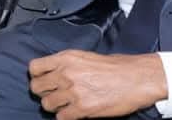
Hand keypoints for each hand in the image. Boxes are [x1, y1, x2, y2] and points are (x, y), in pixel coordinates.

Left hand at [29, 51, 167, 119]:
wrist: (137, 79)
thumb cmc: (116, 67)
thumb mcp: (86, 57)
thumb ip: (66, 64)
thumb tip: (52, 73)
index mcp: (66, 58)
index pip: (34, 68)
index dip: (37, 76)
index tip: (43, 80)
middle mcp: (66, 73)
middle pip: (36, 87)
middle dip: (43, 92)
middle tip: (53, 95)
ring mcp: (73, 91)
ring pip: (46, 104)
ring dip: (54, 106)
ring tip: (65, 105)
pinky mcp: (83, 108)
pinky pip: (61, 117)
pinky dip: (66, 117)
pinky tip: (74, 112)